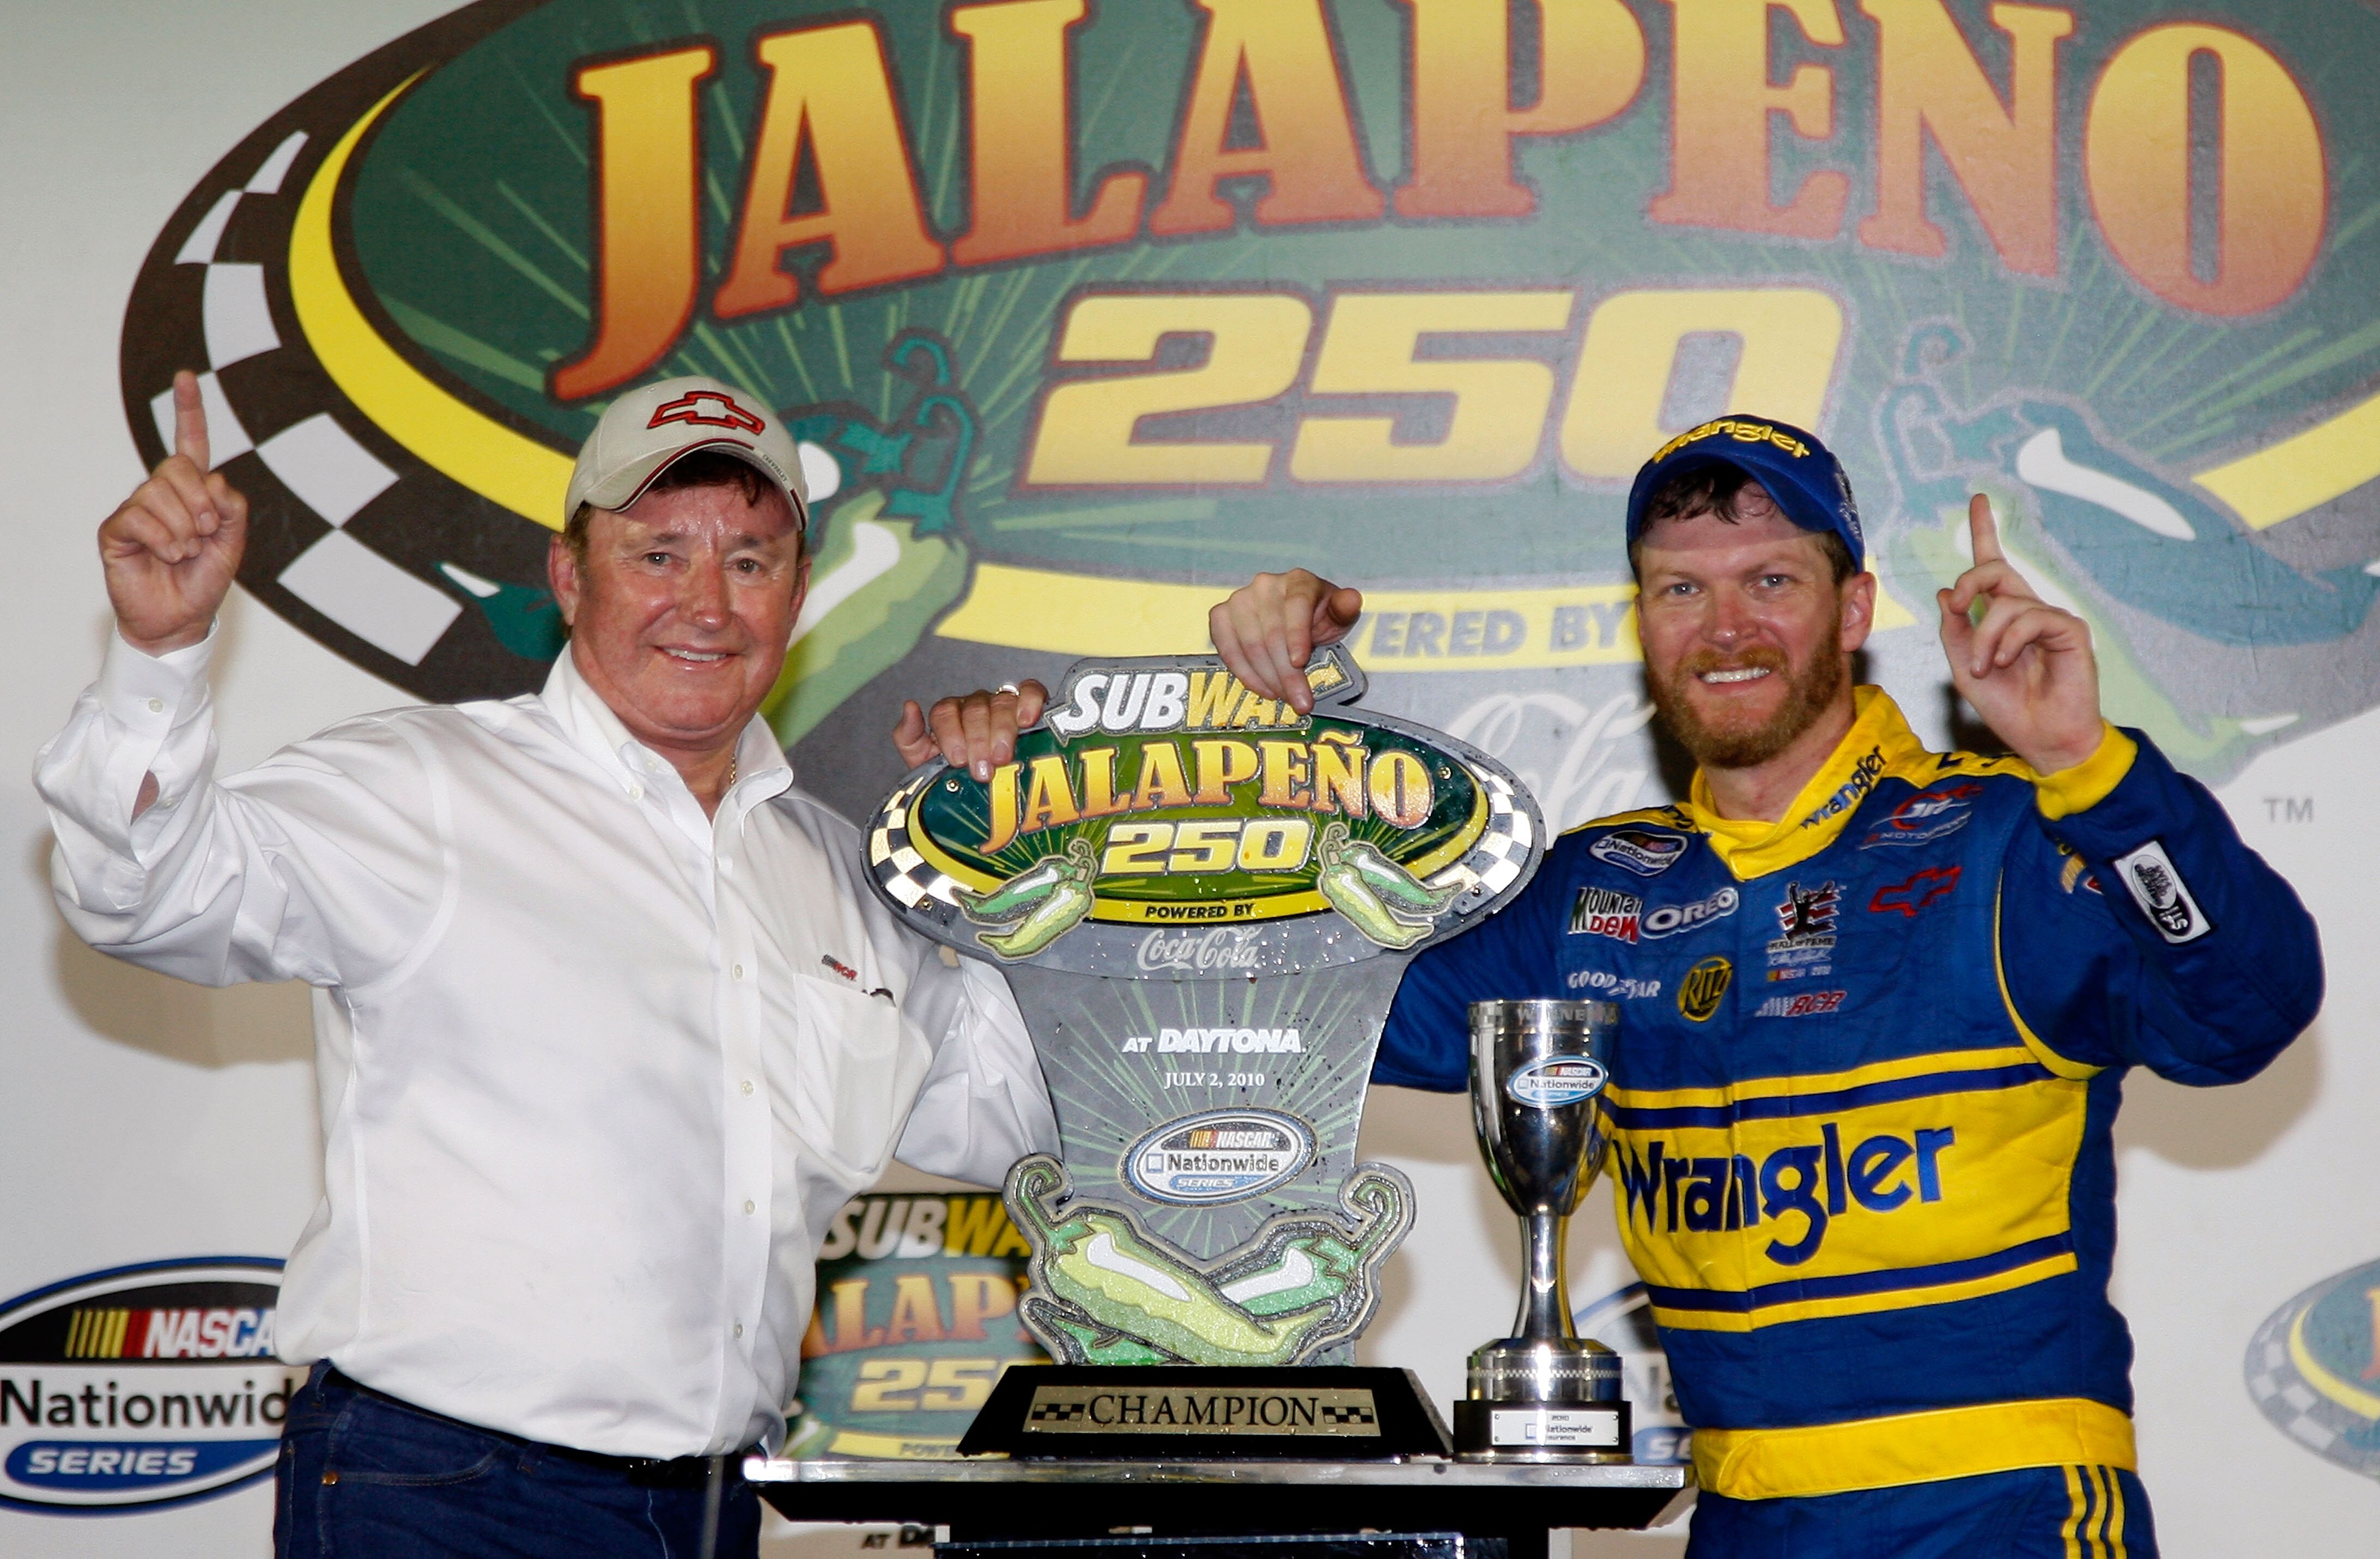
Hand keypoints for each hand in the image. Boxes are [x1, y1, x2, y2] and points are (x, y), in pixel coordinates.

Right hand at [99, 372, 247, 654]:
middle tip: (206, 533)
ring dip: (184, 528)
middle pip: (178, 467)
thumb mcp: (233, 542)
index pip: (190, 443)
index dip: (189, 410)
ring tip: (185, 552)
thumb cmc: (204, 581)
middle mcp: (161, 493)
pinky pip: (141, 517)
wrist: (180, 619)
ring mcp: (136, 509)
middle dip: (200, 502)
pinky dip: (165, 540)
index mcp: (191, 492)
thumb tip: (213, 479)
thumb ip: (232, 507)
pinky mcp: (116, 529)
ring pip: (159, 492)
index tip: (186, 376)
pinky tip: (168, 556)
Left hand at [894, 681, 1047, 780]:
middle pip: (975, 709)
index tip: (958, 761)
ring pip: (1002, 702)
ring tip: (1003, 757)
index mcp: (949, 714)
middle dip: (977, 740)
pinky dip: (1030, 701)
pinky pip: (1031, 692)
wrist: (985, 793)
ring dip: (1002, 730)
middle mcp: (975, 705)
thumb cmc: (955, 775)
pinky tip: (1027, 720)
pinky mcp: (1029, 706)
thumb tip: (910, 706)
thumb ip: (909, 737)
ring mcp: (1002, 703)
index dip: (950, 735)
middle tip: (982, 769)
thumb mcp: (923, 762)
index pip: (945, 712)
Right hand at [1208, 569, 1362, 714]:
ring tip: (1284, 697)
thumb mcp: (1338, 615)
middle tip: (1300, 701)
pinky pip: (1227, 648)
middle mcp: (1265, 585)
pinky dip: (1244, 673)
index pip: (1296, 606)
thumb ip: (1345, 609)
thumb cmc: (1318, 616)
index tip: (1300, 663)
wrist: (1294, 617)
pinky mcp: (1221, 615)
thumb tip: (1351, 599)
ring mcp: (1240, 599)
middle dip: (1286, 673)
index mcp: (1298, 580)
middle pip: (1272, 633)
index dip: (1296, 636)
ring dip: (1267, 678)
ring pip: (1250, 645)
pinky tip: (1263, 688)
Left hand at [1938, 494, 2103, 774]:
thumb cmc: (2007, 707)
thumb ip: (1954, 631)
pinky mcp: (2070, 629)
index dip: (1984, 531)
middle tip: (1955, 606)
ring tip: (1983, 667)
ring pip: (2005, 601)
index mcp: (2002, 616)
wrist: (2042, 739)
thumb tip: (1945, 591)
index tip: (1977, 500)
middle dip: (1968, 582)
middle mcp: (2027, 610)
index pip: (1992, 568)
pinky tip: (2003, 662)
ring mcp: (2049, 617)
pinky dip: (2007, 640)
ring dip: (1983, 637)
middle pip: (1994, 569)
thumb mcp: (1963, 669)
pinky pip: (2030, 617)